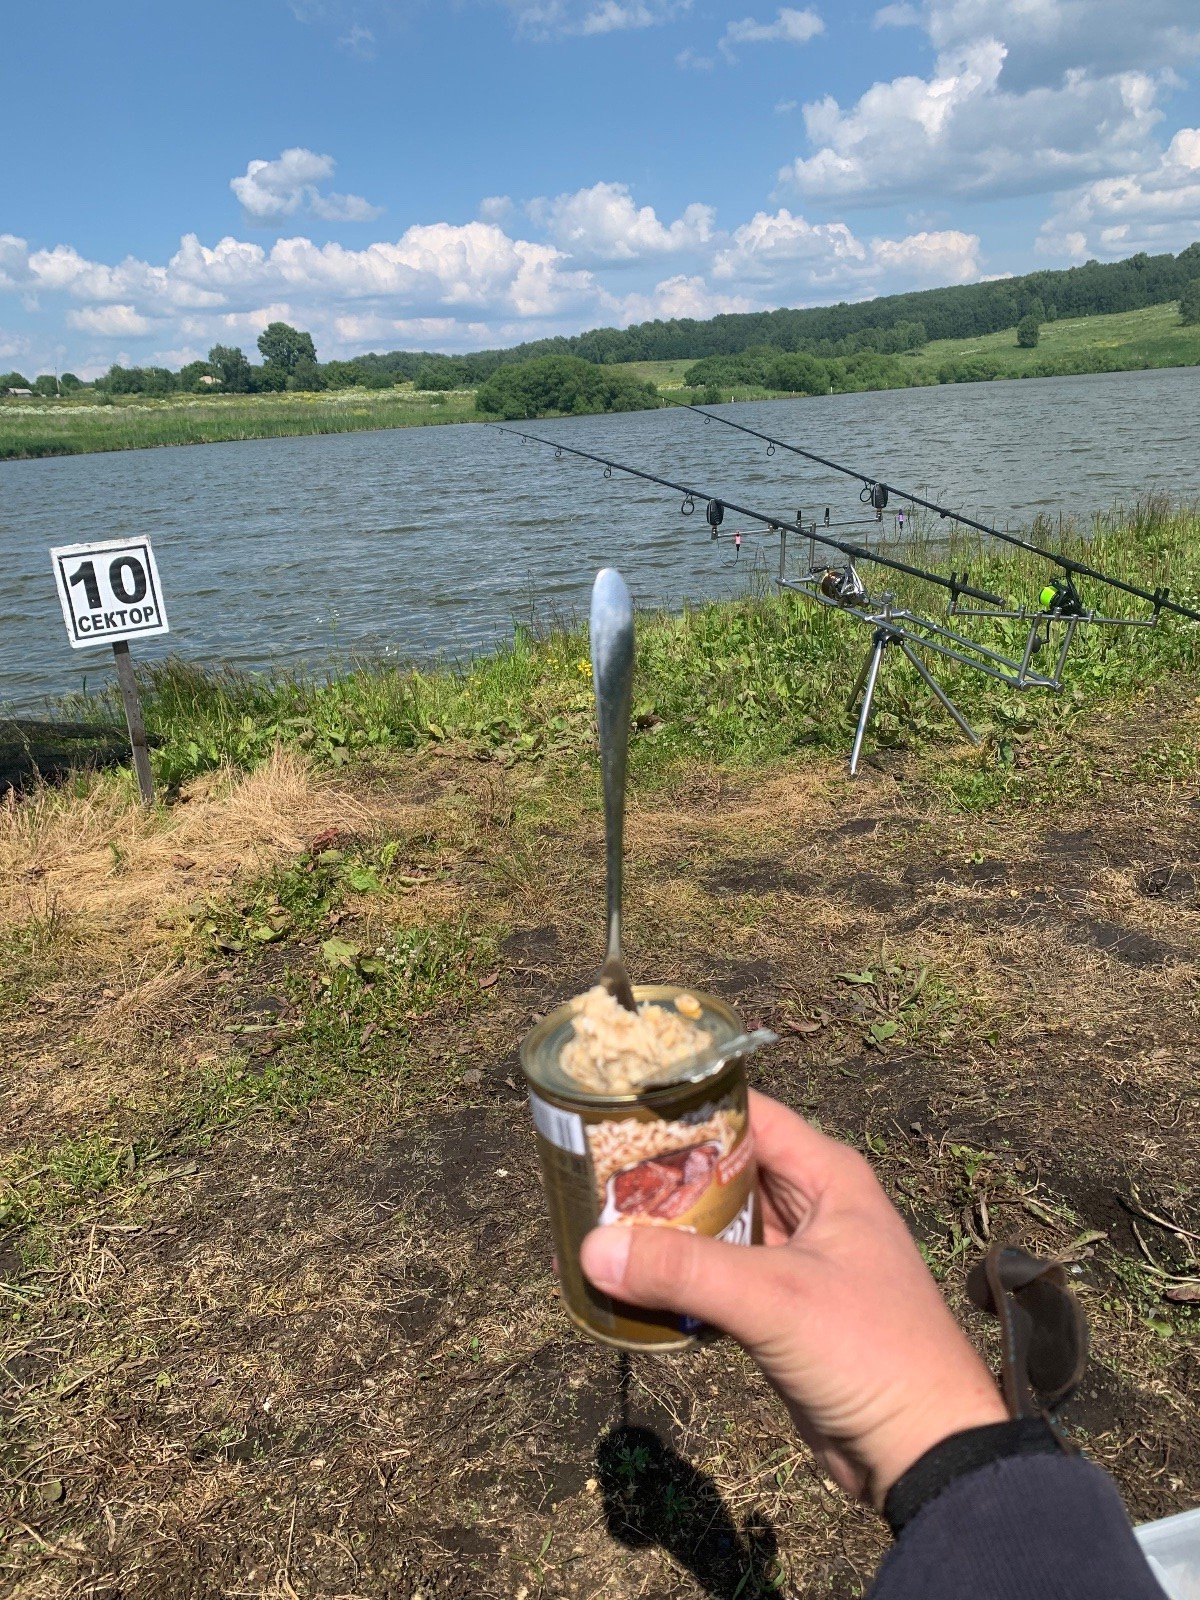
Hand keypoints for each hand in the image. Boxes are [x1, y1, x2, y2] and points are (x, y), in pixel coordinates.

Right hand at [580, 1090, 1006, 1507]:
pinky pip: (721, 1276)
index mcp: (827, 1176)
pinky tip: (633, 1281)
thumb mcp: (774, 1298)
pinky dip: (683, 1276)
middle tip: (592, 1170)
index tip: (622, 1107)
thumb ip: (686, 1269)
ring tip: (597, 1220)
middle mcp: (813, 1205)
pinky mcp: (783, 1308)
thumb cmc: (872, 1350)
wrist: (925, 1450)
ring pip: (721, 1225)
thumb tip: (593, 1249)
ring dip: (670, 1228)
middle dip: (665, 1172)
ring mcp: (798, 1258)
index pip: (748, 1114)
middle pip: (725, 1169)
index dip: (689, 1107)